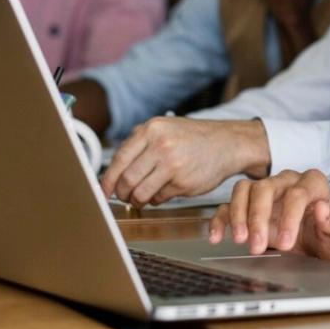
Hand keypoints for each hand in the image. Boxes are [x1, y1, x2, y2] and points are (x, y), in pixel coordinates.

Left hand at [99, 117, 267, 206]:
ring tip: (142, 197)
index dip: (107, 179)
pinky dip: (158, 199)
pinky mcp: (183, 183)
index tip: (102, 191)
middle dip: (122, 193)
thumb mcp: (165, 128)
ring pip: (140, 193)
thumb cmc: (194, 138)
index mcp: (152, 129)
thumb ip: (139, 143)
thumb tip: (112, 169)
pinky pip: (159, 198)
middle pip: (127, 179)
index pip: (119, 159)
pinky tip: (165, 189)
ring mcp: (173, 164)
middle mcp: (161, 145)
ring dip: (138, 200)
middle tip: (124, 195)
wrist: (227, 143)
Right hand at [207, 169, 329, 261]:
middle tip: (258, 246)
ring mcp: (266, 191)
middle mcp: (287, 181)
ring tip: (240, 240)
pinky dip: (220, 219)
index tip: (287, 244)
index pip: (298, 192)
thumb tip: (323, 209)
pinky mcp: (250, 205)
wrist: (322, 239)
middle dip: (259, 217)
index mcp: (313, 183)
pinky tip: (216, 237)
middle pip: (266, 187)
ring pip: (245, 190)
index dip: (291, 217)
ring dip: (239, 215)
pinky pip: (229, 205)